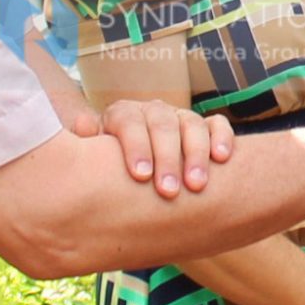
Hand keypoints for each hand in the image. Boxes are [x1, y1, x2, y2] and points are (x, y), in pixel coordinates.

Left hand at [74, 99, 235, 197]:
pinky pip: (216, 124)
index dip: (136, 146)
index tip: (140, 176)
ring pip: (192, 124)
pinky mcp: (204, 128)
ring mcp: (180, 118)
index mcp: (123, 116)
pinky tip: (223, 158)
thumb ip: (84, 146)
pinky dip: (221, 138)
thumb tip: (81, 125)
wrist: (132, 176)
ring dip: (196, 154)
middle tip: (169, 191)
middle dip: (168, 158)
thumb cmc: (109, 172)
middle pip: (163, 125)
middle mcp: (152, 112)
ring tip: (197, 186)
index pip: (129, 121)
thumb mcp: (91, 160)